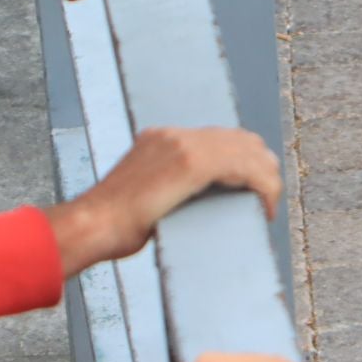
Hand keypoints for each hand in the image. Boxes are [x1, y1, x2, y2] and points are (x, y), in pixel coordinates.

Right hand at [43, 127, 279, 274]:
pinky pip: (244, 169)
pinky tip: (267, 207)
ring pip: (247, 152)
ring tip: (270, 204)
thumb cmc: (111, 226)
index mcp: (161, 138)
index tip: (252, 184)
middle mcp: (174, 135)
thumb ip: (168, 191)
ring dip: (267, 178)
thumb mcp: (141, 196)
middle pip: (238, 139)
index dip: (243, 157)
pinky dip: (263, 186)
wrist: (91, 226)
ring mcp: (182, 145)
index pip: (218, 137)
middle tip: (268, 195)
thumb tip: (190, 206)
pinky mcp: (191, 164)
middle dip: (261, 165)